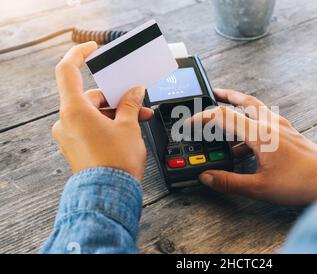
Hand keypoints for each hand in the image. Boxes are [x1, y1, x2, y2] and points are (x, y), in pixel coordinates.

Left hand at [52, 42, 152, 180]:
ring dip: (116, 113)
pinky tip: (127, 129)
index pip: (67, 71)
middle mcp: (66, 122)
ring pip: (93, 113)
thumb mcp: (128, 126)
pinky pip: (91, 127)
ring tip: (139, 119)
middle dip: (116, 97)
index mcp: (74, 111)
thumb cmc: (116, 163)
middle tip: (138, 101)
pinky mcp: (76, 148)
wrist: (109, 195)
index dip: (79, 54)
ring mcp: (69, 136)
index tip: (92, 49)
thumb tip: (134, 92)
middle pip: (89, 96)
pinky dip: (108, 124)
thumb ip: (130, 104)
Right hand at [193, 89, 316, 204]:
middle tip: (214, 93)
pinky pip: (267, 122)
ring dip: (240, 111)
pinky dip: (253, 124)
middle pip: (245, 101)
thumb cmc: (302, 183)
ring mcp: (283, 128)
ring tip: (227, 123)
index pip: (223, 116)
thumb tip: (207, 177)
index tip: (189, 123)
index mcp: (260, 134)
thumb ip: (230, 182)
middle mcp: (272, 125)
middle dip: (227, 96)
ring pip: (257, 110)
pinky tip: (250, 142)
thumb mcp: (259, 187)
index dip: (202, 117)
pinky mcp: (291, 135)